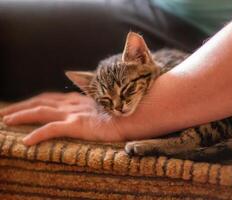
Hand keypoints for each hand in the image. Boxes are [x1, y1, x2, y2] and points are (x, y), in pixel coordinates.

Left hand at [0, 92, 124, 144]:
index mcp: (78, 100)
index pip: (49, 98)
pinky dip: (38, 135)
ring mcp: (75, 114)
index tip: (20, 106)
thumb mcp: (106, 106)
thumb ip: (94, 105)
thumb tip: (89, 105)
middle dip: (20, 107)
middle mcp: (73, 104)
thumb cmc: (124, 110)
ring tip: (5, 121)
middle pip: (40, 102)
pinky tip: (26, 143)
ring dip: (21, 115)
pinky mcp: (79, 125)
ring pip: (41, 111)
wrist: (136, 115)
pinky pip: (53, 129)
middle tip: (4, 113)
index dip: (33, 101)